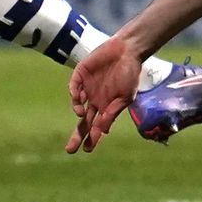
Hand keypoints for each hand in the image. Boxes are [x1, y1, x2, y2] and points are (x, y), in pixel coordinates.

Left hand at [65, 38, 143, 153]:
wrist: (128, 50)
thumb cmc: (130, 74)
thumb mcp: (125, 97)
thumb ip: (112, 113)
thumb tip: (103, 131)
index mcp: (106, 106)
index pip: (96, 126)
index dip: (92, 138)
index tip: (87, 150)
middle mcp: (95, 99)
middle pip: (83, 121)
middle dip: (78, 135)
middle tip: (70, 150)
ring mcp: (87, 87)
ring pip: (77, 104)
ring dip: (78, 111)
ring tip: (81, 114)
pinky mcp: (81, 74)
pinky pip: (74, 87)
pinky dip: (74, 94)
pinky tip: (78, 99)